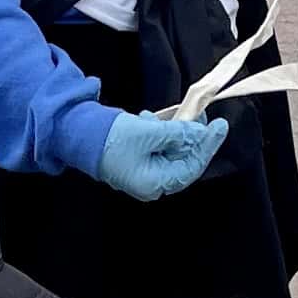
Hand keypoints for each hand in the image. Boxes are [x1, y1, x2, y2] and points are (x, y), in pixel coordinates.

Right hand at [97, 112, 226, 202]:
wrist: (77, 133)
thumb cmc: (111, 137)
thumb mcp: (149, 132)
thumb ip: (178, 133)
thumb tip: (199, 132)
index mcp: (155, 183)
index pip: (192, 167)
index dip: (208, 145)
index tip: (220, 125)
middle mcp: (151, 183)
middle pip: (184, 160)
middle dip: (193, 136)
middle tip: (201, 114)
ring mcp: (144, 172)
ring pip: (172, 152)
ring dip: (175, 131)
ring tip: (172, 114)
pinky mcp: (138, 160)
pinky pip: (158, 148)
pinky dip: (161, 133)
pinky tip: (151, 120)